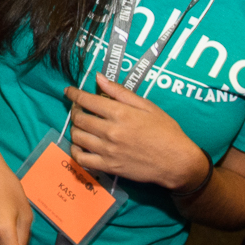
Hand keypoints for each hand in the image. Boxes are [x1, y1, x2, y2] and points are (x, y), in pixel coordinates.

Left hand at [65, 76, 206, 190]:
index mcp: (120, 114)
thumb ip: (121, 92)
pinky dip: (75, 151)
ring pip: (77, 137)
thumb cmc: (166, 131)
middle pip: (79, 119)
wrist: (176, 161)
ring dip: (75, 129)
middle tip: (79, 108)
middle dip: (75, 110)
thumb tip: (99, 78)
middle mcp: (110, 132)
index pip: (87, 101)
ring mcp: (107, 151)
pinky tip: (79, 145)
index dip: (74, 94)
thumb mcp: (147, 106)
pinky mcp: (108, 167)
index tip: (69, 91)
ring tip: (81, 125)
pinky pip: (81, 159)